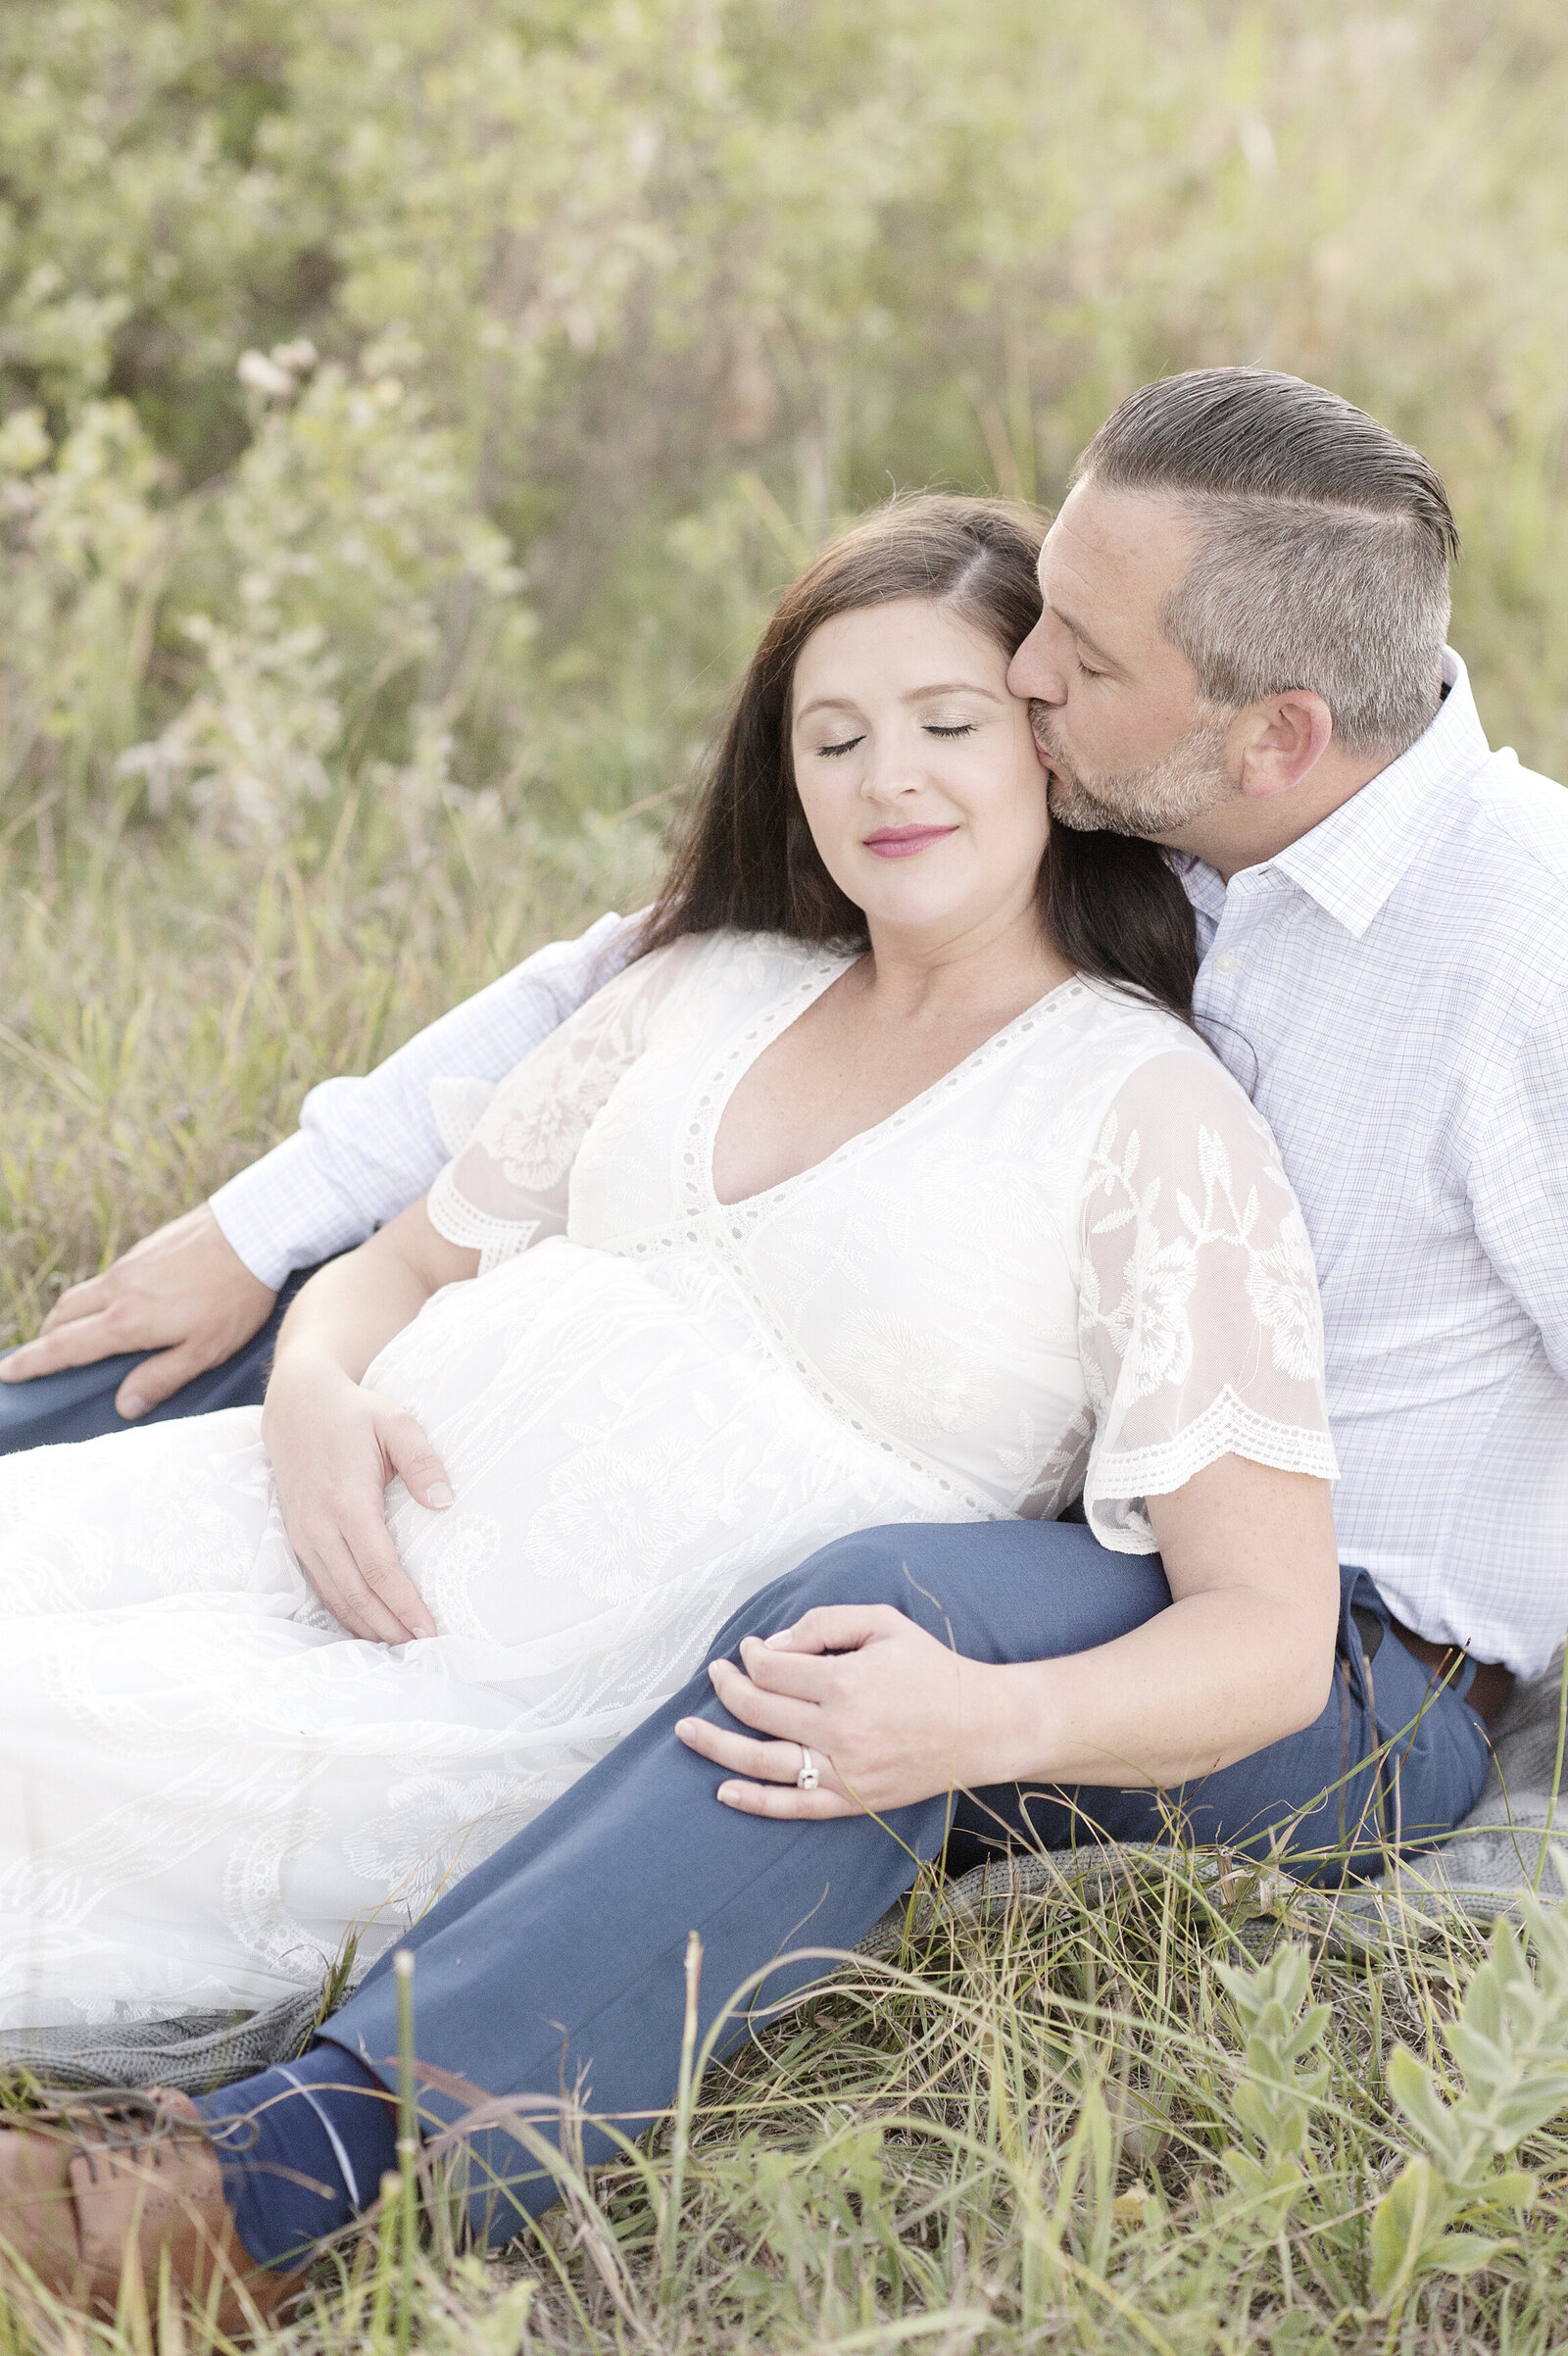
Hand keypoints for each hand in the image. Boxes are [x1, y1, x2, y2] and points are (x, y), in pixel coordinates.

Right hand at [0, 1205, 277, 1418]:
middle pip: (63, 1316)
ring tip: (71, 1336)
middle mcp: (118, 1289)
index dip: (32, 1363)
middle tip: (36, 1360)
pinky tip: (116, 1307)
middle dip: (45, 1340)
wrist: (253, 1230)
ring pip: (82, 1293)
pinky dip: (95, 1298)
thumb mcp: (205, 1350)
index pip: (65, 1347)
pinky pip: (106, 1278)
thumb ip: (162, 1378)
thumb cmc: (235, 1296)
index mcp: (127, 1321)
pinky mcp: (145, 1248)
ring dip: (67, 1317)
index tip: (6, 1373)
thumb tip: (123, 1406)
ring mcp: (130, 1264)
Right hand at [261, 1358, 448, 1642]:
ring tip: (399, 1648)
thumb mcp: (396, 1423)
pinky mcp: (297, 1537)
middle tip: (421, 1651)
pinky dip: (343, 1611)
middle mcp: (320, 1524)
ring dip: (366, 1626)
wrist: (297, 1406)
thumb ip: (422, 1462)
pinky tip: (366, 1626)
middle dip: (388, 1627)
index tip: (429, 1629)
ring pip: (334, 1595)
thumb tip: (445, 1503)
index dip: (403, 1603)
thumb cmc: (355, 1414)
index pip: (379, 1567)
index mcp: (347, 1500)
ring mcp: (304, 1533)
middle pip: (355, 1592)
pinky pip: (320, 1585)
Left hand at [676, 1603, 1000, 1818]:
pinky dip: (754, 1801)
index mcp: (845, 1681)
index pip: (772, 1668)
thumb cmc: (930, 1669)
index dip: (753, 1655)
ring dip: (717, 1746)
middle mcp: (838, 1729)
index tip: (752, 1649)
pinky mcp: (852, 1800)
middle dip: (727, 1688)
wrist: (981, 1727)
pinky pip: (792, 1805)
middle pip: (758, 1709)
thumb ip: (826, 1623)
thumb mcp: (884, 1624)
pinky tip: (724, 1789)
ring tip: (687, 1731)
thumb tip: (775, 1644)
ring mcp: (843, 1770)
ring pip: (763, 1761)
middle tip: (715, 1674)